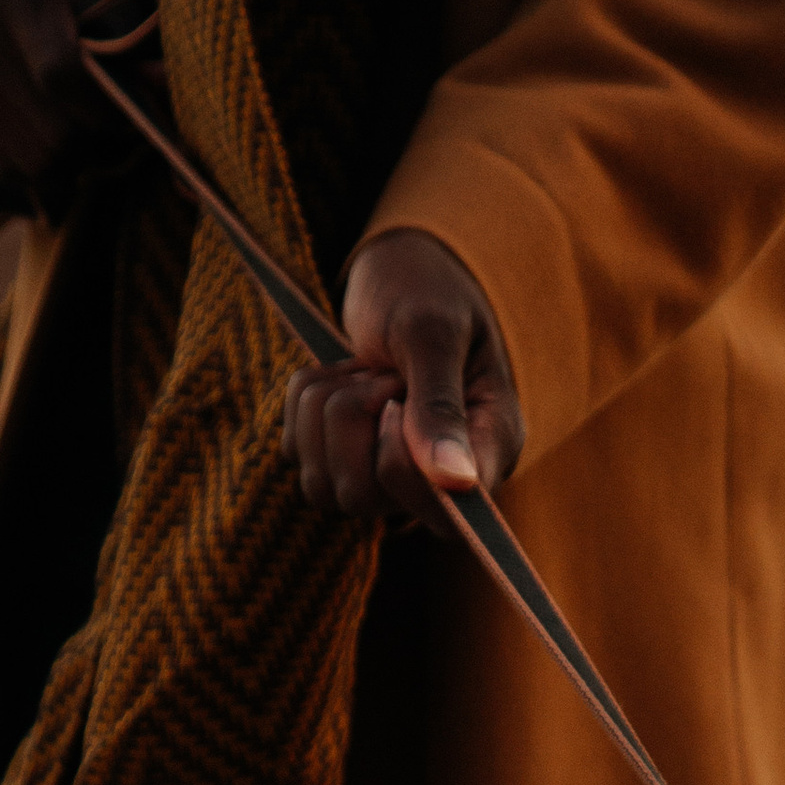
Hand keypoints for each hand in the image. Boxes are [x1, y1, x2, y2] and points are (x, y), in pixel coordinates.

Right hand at [0, 0, 115, 218]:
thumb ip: (134, 41)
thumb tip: (162, 85)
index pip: (61, 74)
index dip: (104, 113)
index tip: (127, 120)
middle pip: (47, 135)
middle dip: (89, 147)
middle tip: (104, 133)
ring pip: (25, 164)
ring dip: (64, 166)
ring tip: (75, 136)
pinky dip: (32, 170)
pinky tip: (43, 142)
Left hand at [281, 230, 523, 521]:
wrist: (401, 272)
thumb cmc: (428, 291)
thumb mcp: (433, 332)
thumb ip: (439, 404)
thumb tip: (455, 482)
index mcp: (487, 452)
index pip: (443, 512)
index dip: (399, 465)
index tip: (394, 401)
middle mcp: (439, 482)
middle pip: (363, 497)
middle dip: (354, 417)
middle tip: (384, 372)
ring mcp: (386, 479)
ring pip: (322, 483)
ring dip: (326, 407)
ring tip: (364, 370)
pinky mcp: (340, 463)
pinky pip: (297, 454)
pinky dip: (304, 404)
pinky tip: (342, 377)